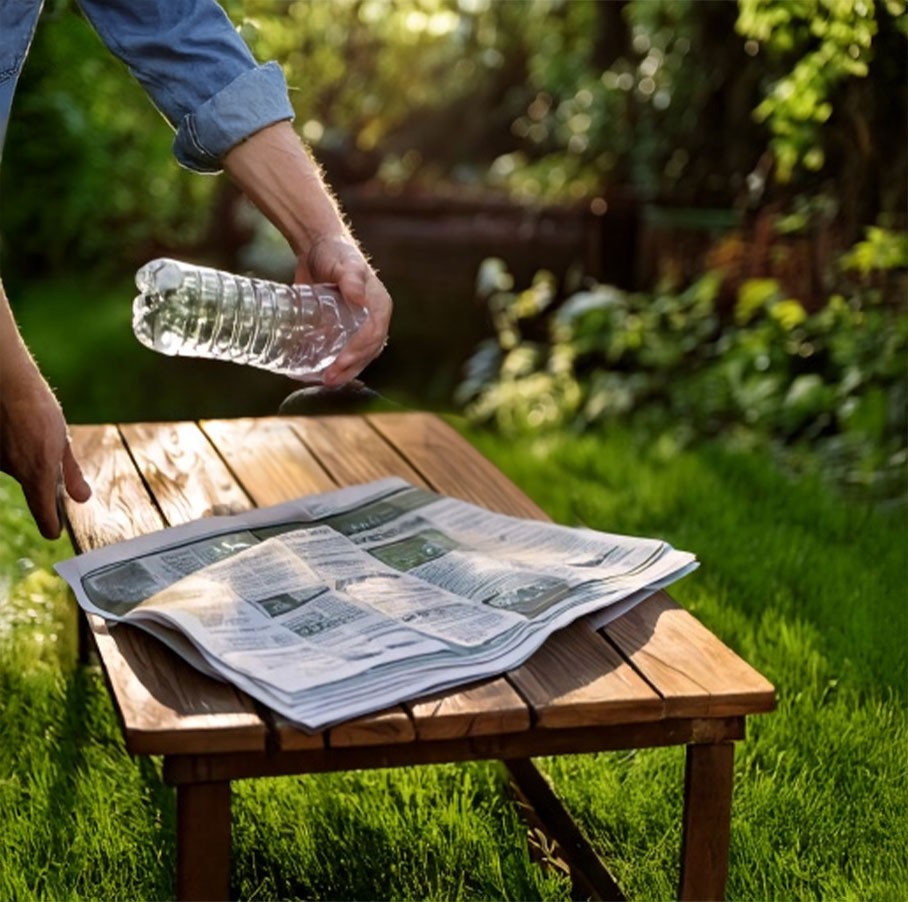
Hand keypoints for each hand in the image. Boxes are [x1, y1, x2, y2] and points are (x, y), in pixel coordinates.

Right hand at [0, 357, 90, 539]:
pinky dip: (11, 444)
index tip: (54, 531)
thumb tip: (82, 498)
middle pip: (32, 482)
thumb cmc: (37, 408)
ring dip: (25, 452)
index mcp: (38, 472)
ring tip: (30, 428)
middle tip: (45, 442)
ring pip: (16, 464)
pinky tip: (15, 426)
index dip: (50, 525)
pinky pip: (5, 452)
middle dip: (40, 469)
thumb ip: (71, 473)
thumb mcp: (61, 441)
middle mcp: (14, 471)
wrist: (4, 382)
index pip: (42, 511)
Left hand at [222, 123, 391, 386]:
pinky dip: (336, 365)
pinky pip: (345, 352)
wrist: (318, 247)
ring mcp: (359, 326)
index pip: (373, 336)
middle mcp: (373, 319)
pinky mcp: (344, 329)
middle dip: (350, 368)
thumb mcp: (343, 263)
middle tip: (329, 379)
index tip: (340, 362)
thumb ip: (350, 278)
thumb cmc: (333, 253)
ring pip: (358, 357)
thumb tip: (358, 298)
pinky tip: (318, 374)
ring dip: (344, 372)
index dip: (358, 352)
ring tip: (326, 382)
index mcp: (380, 306)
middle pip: (367, 352)